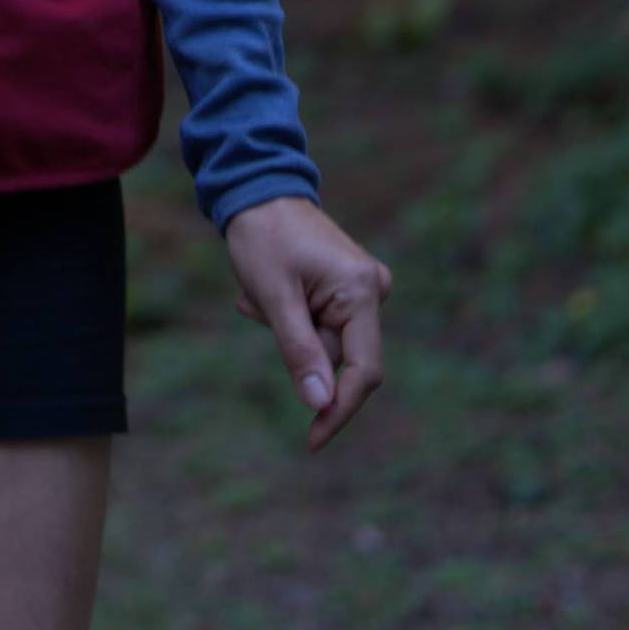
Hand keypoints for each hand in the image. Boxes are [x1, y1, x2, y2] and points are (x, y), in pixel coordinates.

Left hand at [223, 194, 390, 449]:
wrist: (257, 187)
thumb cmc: (262, 236)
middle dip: (297, 349)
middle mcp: (374, 289)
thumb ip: (300, 352)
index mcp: (362, 291)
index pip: (363, 372)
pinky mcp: (350, 287)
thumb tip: (319, 405)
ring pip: (328, 342)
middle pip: (342, 357)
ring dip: (289, 330)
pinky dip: (294, 319)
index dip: (338, 410)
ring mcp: (364, 288)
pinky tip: (264, 294)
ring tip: (256, 296)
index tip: (312, 441)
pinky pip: (324, 324)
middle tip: (254, 308)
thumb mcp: (274, 298)